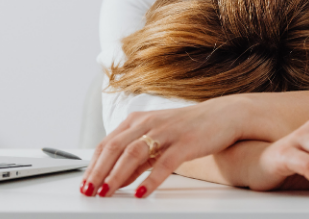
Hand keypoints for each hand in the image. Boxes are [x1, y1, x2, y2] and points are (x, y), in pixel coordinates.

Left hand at [80, 96, 249, 197]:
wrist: (224, 115)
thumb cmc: (189, 128)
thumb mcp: (158, 141)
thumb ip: (138, 159)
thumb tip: (117, 179)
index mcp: (138, 120)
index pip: (107, 143)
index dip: (93, 165)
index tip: (84, 183)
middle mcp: (149, 123)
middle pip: (115, 147)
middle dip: (99, 171)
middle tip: (89, 191)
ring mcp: (167, 131)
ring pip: (134, 153)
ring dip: (117, 175)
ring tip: (107, 192)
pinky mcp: (185, 142)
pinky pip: (164, 163)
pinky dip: (150, 179)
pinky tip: (141, 193)